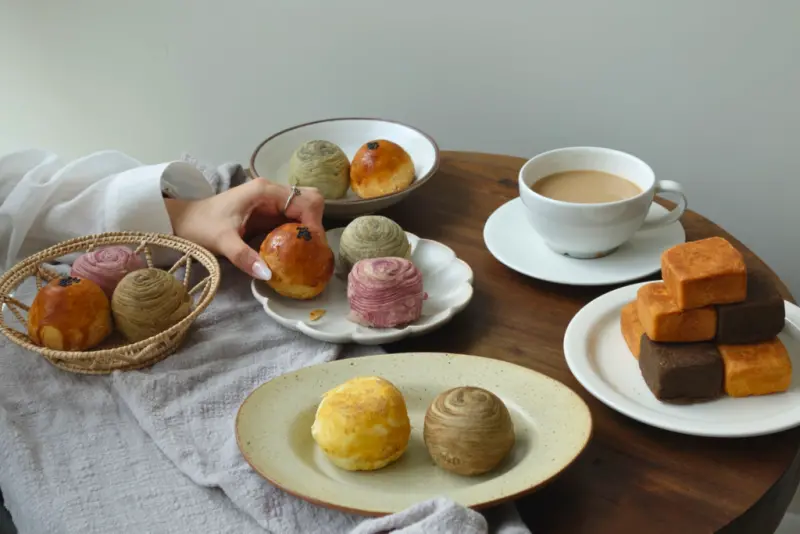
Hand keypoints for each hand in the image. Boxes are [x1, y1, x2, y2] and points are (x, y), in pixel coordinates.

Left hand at [165, 178, 324, 278]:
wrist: (181, 221)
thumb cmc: (199, 226)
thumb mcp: (221, 241)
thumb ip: (244, 256)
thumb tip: (268, 275)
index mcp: (265, 191)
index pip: (305, 201)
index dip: (313, 223)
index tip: (312, 247)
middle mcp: (272, 192)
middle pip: (311, 200)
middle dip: (316, 223)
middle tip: (311, 249)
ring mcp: (272, 202)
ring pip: (305, 209)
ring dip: (309, 230)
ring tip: (306, 253)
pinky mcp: (269, 214)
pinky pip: (294, 220)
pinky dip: (300, 234)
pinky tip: (295, 252)